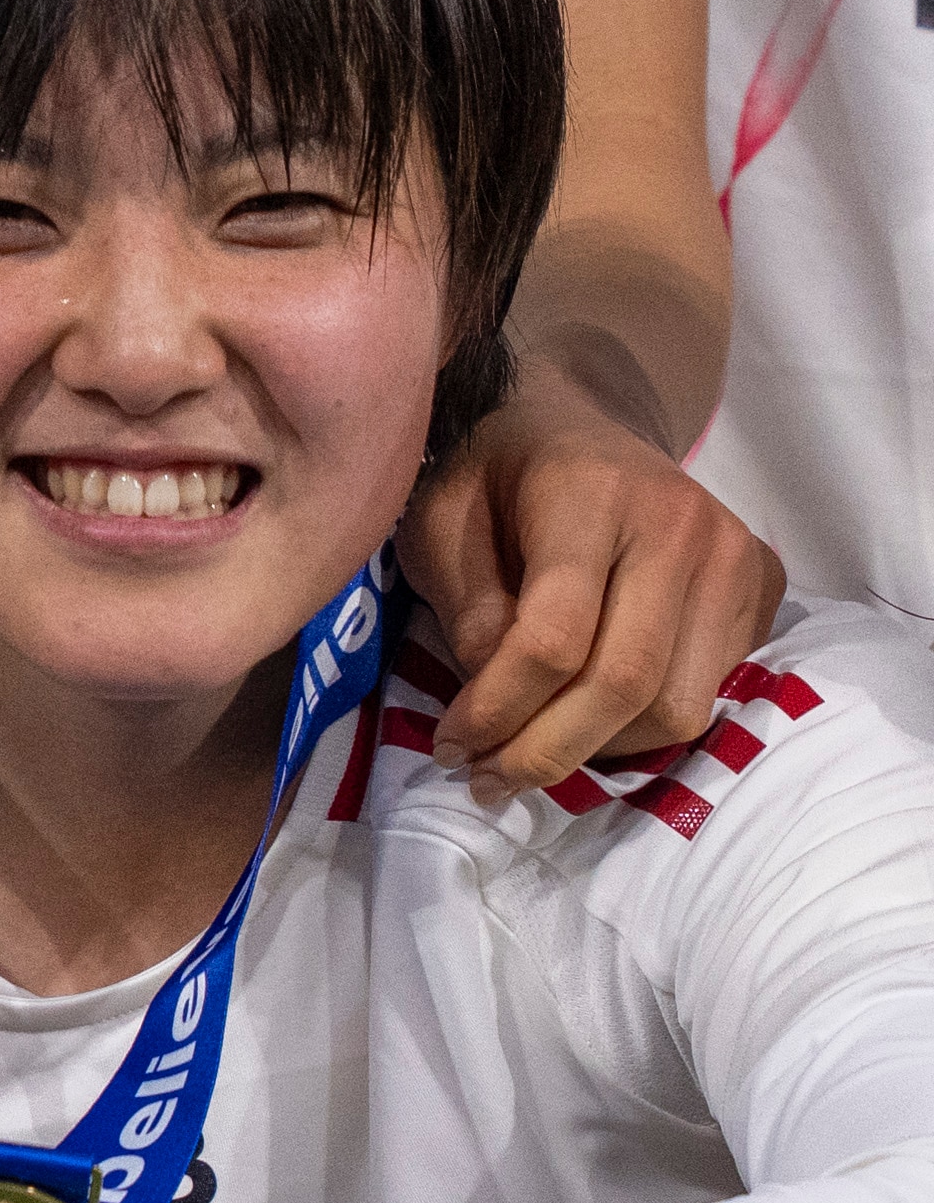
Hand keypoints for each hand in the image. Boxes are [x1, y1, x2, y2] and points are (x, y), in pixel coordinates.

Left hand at [401, 354, 781, 800]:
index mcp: (594, 494)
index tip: (449, 745)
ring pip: (675, 706)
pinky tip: (585, 716)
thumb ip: (465, 607)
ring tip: (528, 752)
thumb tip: (497, 700)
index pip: (555, 638)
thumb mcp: (439, 523)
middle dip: (545, 752)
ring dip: (595, 751)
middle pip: (625, 684)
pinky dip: (641, 727)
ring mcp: (736, 558)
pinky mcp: (761, 590)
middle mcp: (683, 526)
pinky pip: (708, 692)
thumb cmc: (494, 475)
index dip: (498, 710)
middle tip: (484, 780)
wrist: (579, 422)